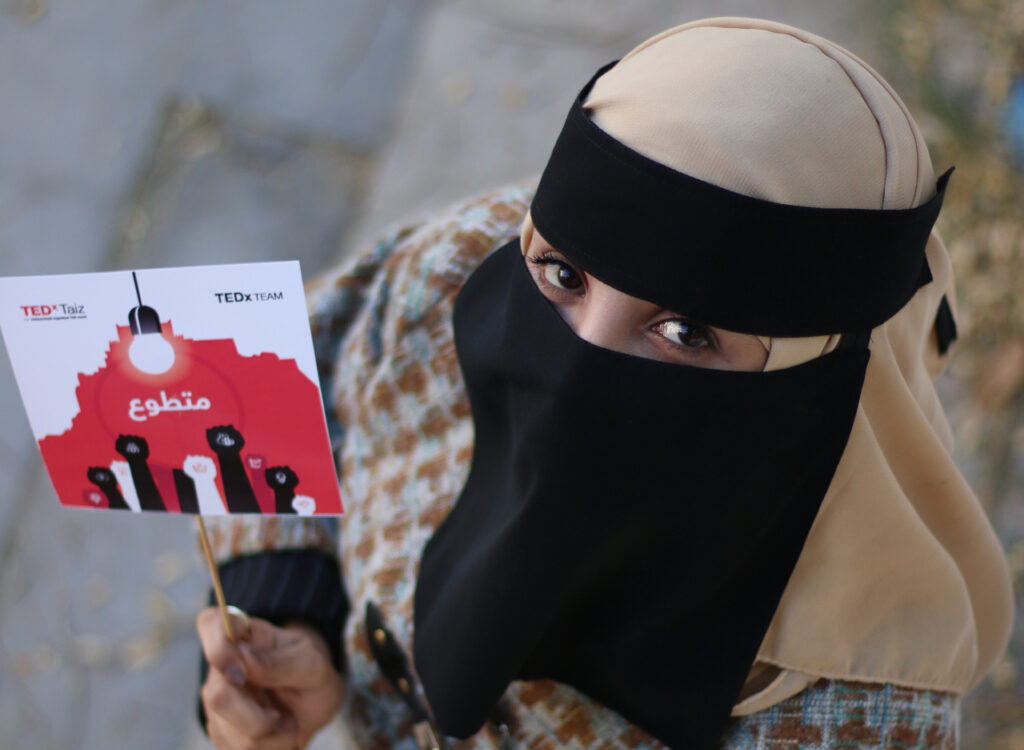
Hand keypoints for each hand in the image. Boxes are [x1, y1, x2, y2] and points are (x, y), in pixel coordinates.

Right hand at [197, 607, 344, 748]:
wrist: (313, 702)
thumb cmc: (311, 672)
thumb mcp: (312, 663)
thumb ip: (281, 662)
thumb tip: (244, 658)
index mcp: (245, 636)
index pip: (212, 623)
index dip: (217, 647)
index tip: (240, 673)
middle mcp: (222, 667)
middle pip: (219, 695)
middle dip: (257, 717)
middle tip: (280, 717)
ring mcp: (219, 700)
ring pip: (228, 730)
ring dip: (268, 737)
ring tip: (287, 724)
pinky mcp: (221, 729)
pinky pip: (235, 749)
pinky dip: (267, 749)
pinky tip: (278, 736)